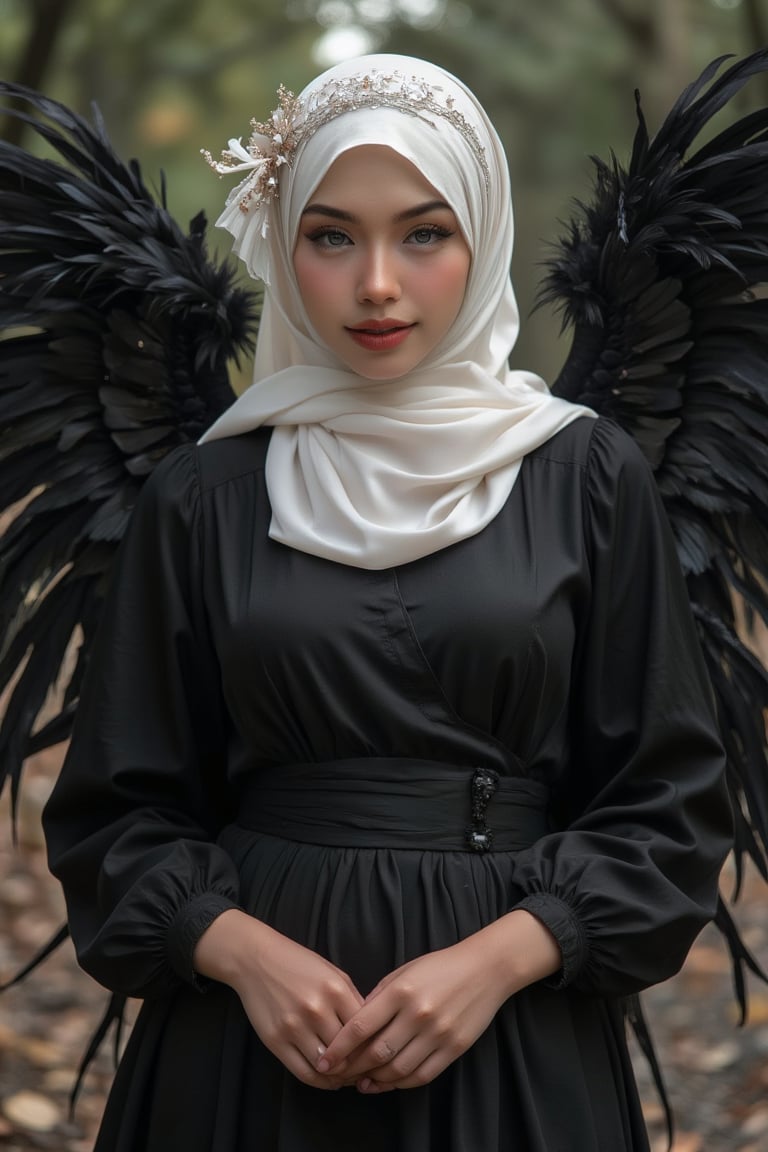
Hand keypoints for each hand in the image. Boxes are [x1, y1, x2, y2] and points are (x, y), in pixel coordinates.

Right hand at [193, 910, 363, 1088]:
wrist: (256, 960)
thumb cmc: (298, 964)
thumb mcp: (333, 973)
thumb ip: (352, 1000)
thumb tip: (371, 1031)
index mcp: (336, 990)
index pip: (365, 1030)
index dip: (373, 1046)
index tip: (376, 1054)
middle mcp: (317, 1009)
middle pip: (348, 1052)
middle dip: (358, 1065)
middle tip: (363, 1071)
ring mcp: (294, 1027)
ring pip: (327, 1066)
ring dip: (339, 1076)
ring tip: (346, 1076)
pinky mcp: (276, 1041)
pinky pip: (304, 1072)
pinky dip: (320, 1081)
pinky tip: (327, 1078)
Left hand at [316, 909, 560, 1092]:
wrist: (485, 969)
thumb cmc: (439, 967)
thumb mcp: (404, 971)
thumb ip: (379, 997)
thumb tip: (354, 1026)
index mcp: (400, 991)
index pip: (360, 1027)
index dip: (339, 1049)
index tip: (324, 1061)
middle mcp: (418, 1014)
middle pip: (376, 1053)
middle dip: (353, 1068)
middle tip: (339, 1076)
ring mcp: (438, 1033)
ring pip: (398, 1069)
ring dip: (376, 1081)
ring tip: (362, 1083)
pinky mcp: (454, 1048)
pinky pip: (422, 1075)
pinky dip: (402, 1083)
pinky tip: (389, 1082)